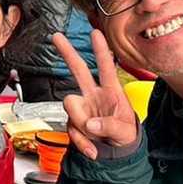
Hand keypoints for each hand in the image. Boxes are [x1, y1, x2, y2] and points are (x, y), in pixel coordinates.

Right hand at [50, 30, 137, 159]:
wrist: (118, 151)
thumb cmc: (126, 134)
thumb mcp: (125, 131)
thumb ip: (109, 126)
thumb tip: (91, 124)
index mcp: (112, 91)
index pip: (106, 67)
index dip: (101, 50)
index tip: (95, 32)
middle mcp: (94, 95)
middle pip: (78, 69)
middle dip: (67, 52)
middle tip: (56, 36)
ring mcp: (82, 107)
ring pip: (70, 105)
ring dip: (82, 125)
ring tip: (97, 138)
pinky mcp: (74, 121)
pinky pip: (71, 129)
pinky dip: (81, 142)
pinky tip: (92, 150)